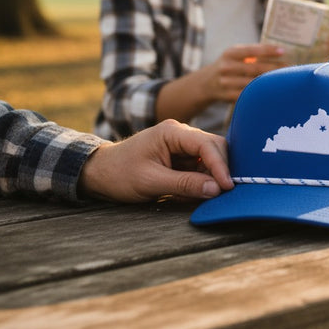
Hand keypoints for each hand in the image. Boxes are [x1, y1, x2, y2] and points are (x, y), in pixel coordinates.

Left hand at [79, 119, 233, 202]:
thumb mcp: (151, 181)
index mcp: (172, 132)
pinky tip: (197, 193)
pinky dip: (202, 180)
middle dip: (220, 169)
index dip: (220, 165)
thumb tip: (216, 189)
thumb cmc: (120, 174)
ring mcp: (181, 145)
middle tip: (224, 193)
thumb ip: (185, 184)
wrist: (100, 173)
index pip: (206, 144)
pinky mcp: (181, 157)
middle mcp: (181, 134)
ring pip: (210, 158)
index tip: (228, 186)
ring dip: (212, 177)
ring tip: (207, 196)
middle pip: (214, 147)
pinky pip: (200, 167)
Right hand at [204, 43, 286, 102]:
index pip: (252, 50)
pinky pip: (246, 95)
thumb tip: (279, 51)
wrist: (205, 83)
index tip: (283, 51)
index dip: (268, 50)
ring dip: (269, 83)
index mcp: (231, 53)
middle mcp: (227, 66)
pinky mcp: (227, 95)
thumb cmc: (229, 65)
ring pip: (252, 83)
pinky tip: (271, 93)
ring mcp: (226, 82)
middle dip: (274, 68)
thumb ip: (252, 53)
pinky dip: (259, 94)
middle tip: (290, 68)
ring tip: (285, 81)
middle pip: (255, 68)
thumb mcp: (235, 55)